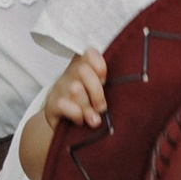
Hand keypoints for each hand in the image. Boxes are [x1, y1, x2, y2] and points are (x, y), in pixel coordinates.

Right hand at [22, 50, 108, 179]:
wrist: (62, 126)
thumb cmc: (86, 108)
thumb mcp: (97, 95)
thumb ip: (107, 88)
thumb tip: (130, 90)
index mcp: (82, 68)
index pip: (89, 53)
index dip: (99, 64)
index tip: (105, 80)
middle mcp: (69, 75)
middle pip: (83, 71)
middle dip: (96, 92)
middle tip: (101, 108)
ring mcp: (59, 89)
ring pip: (75, 89)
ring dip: (87, 107)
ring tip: (93, 120)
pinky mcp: (51, 105)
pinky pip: (64, 105)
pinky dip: (75, 115)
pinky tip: (79, 122)